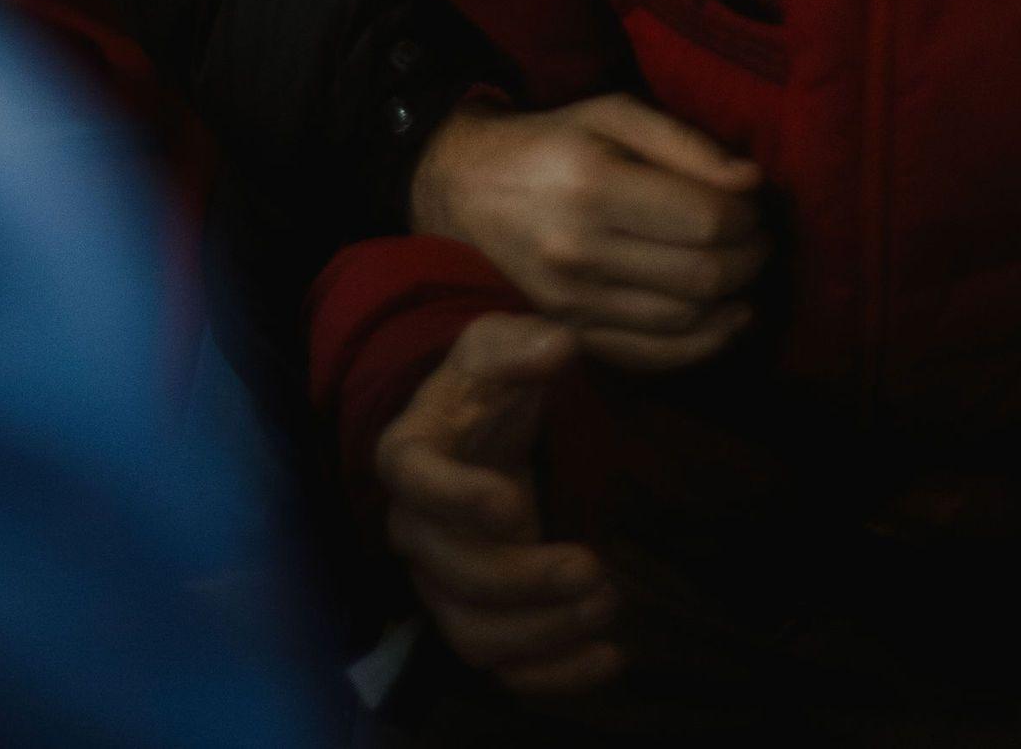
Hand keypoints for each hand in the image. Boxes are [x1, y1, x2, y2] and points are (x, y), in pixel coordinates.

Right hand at [376, 312, 621, 699]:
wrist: (479, 430)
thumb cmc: (485, 385)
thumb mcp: (499, 344)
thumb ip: (523, 345)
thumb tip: (558, 347)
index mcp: (409, 453)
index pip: (414, 480)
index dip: (458, 499)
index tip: (515, 503)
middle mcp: (415, 529)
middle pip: (451, 575)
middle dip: (523, 580)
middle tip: (592, 567)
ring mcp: (442, 583)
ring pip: (474, 635)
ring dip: (542, 633)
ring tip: (607, 602)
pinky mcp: (479, 618)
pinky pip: (505, 669)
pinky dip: (555, 676)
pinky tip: (611, 656)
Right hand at [409, 95, 766, 369]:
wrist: (466, 187)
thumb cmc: (551, 140)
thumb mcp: (612, 113)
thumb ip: (684, 143)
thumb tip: (751, 182)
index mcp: (594, 183)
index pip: (706, 220)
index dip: (749, 218)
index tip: (754, 205)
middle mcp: (580, 250)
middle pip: (702, 276)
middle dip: (751, 260)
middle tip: (761, 239)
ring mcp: (570, 301)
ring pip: (683, 320)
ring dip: (734, 301)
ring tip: (745, 272)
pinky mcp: (567, 331)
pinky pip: (649, 356)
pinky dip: (701, 345)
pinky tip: (727, 321)